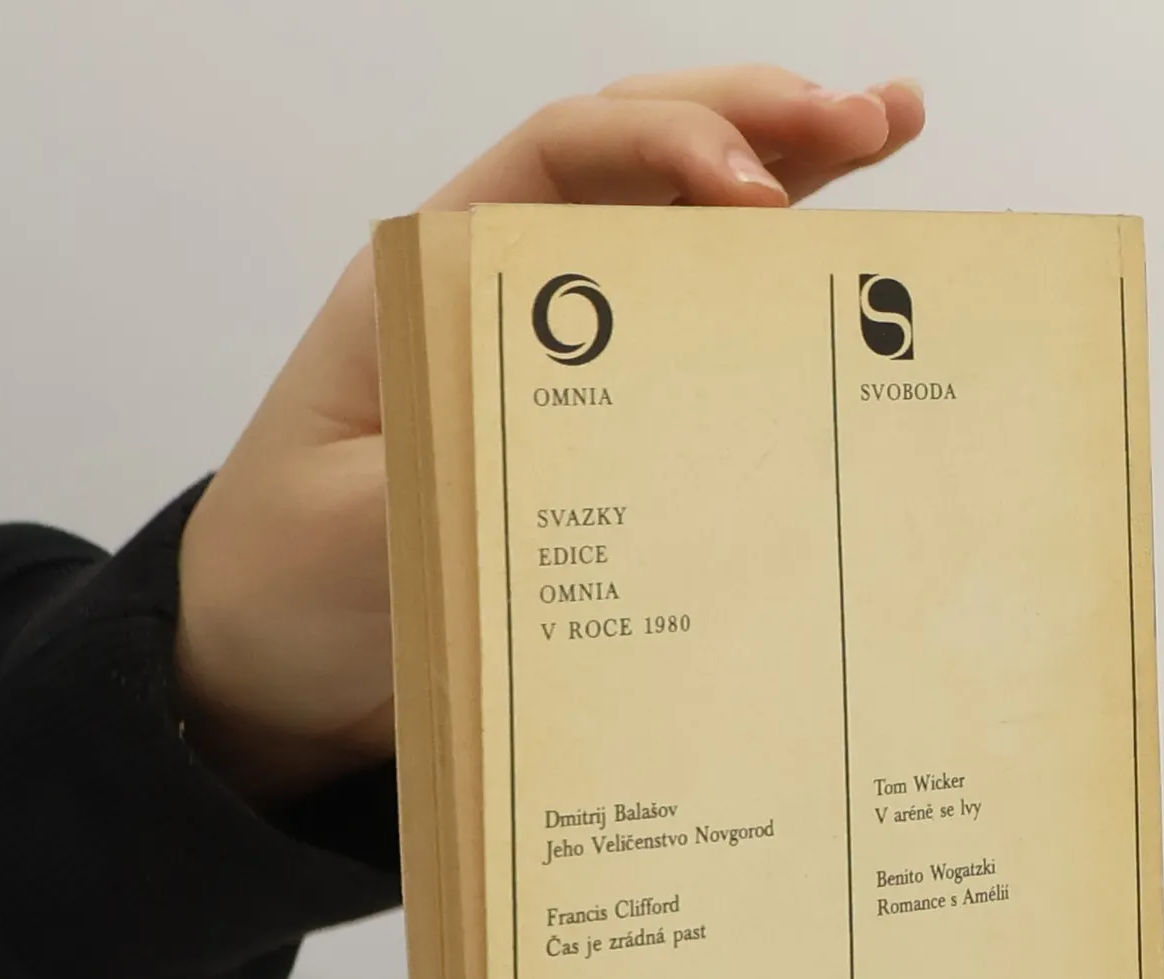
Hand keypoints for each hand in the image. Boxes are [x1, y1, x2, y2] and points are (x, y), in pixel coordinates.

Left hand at [175, 66, 925, 803]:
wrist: (274, 672)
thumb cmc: (289, 586)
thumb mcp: (361, 527)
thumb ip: (461, 470)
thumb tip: (589, 446)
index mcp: (430, 287)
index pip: (560, 161)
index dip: (667, 148)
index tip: (758, 194)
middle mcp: (501, 303)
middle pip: (637, 168)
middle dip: (758, 127)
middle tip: (875, 121)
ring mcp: (556, 367)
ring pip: (675, 239)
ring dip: (784, 180)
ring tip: (889, 131)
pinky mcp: (592, 437)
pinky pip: (686, 349)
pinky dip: (761, 303)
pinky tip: (831, 274)